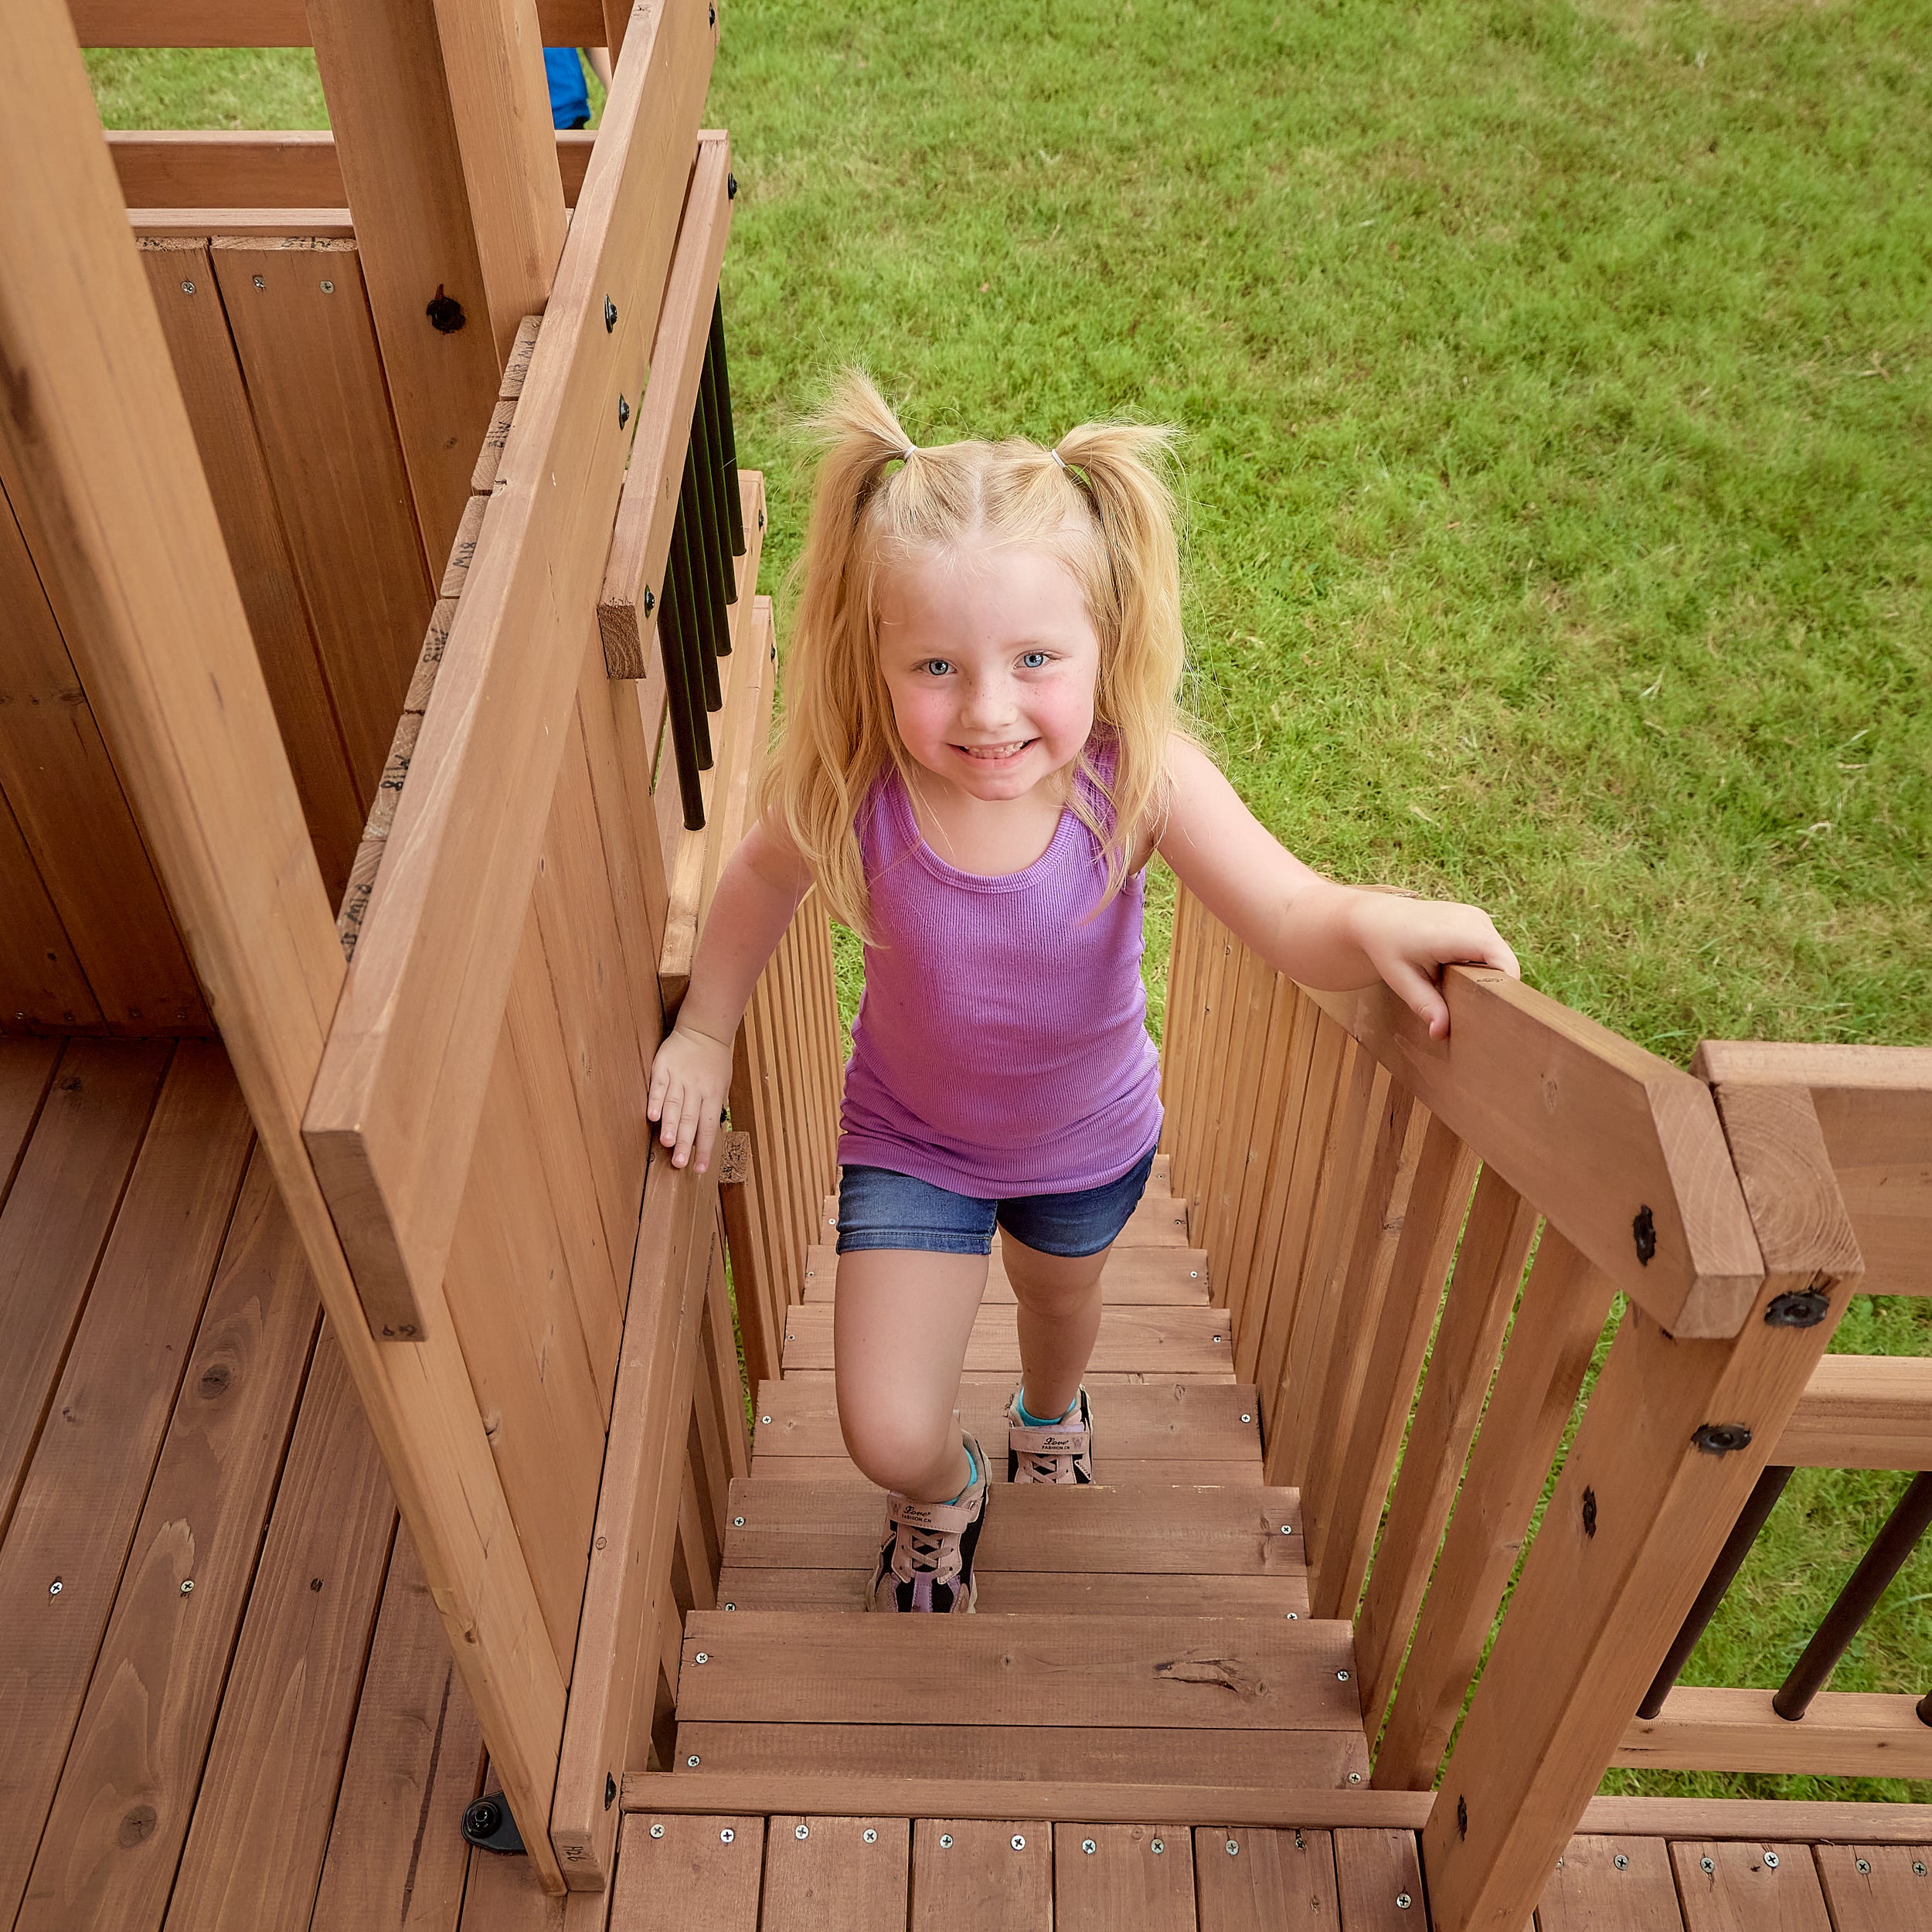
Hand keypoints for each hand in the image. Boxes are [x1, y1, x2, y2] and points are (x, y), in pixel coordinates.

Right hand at [646, 1022, 734, 1171]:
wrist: (704, 1030)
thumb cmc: (714, 1062)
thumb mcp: (722, 1085)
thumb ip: (712, 1109)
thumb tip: (702, 1138)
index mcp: (713, 1094)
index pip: (709, 1127)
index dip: (704, 1149)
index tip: (699, 1169)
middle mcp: (697, 1087)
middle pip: (690, 1119)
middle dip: (684, 1143)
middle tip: (679, 1163)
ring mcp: (680, 1077)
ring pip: (674, 1104)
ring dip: (670, 1125)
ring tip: (666, 1143)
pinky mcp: (663, 1067)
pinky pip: (659, 1086)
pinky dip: (656, 1101)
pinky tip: (652, 1116)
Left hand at [1347, 892, 1519, 1041]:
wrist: (1379, 917)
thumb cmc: (1388, 947)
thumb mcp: (1402, 979)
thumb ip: (1425, 1005)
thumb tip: (1440, 1033)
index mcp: (1458, 932)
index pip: (1503, 963)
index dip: (1506, 989)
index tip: (1494, 1014)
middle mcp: (1474, 920)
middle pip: (1504, 963)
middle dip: (1494, 987)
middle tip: (1473, 1011)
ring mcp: (1477, 916)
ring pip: (1500, 956)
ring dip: (1486, 976)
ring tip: (1460, 991)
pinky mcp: (1476, 918)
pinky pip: (1491, 948)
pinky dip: (1481, 964)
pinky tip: (1457, 974)